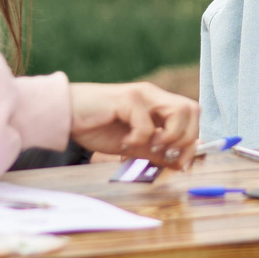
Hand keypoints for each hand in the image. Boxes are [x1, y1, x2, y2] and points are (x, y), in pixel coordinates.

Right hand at [69, 81, 200, 166]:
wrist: (66, 115)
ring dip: (169, 136)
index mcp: (158, 104)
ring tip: (148, 147)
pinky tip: (124, 143)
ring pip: (179, 112)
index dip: (192, 140)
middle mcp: (154, 95)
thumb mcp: (134, 145)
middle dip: (185, 139)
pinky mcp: (126, 98)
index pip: (192, 115)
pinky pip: (147, 124)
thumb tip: (181, 163)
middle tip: (164, 154)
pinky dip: (140, 139)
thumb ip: (157, 152)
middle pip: (193, 110)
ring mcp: (142, 94)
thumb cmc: (97, 127)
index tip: (179, 162)